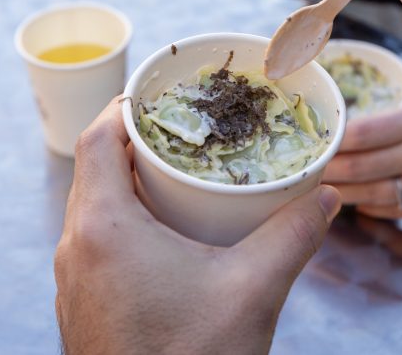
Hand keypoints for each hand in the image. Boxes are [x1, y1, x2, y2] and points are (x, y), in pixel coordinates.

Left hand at [54, 98, 340, 354]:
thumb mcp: (253, 290)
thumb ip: (293, 234)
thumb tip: (327, 197)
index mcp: (105, 229)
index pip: (98, 139)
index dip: (125, 106)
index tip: (159, 96)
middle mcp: (76, 248)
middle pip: (95, 169)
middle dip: (135, 142)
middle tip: (181, 132)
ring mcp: (74, 281)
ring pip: (93, 206)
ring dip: (127, 182)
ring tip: (177, 177)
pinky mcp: (83, 305)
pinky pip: (95, 241)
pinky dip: (124, 220)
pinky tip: (165, 235)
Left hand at [323, 88, 401, 220]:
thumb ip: (400, 100)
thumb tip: (362, 102)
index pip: (364, 132)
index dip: (335, 140)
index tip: (316, 143)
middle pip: (362, 166)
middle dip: (330, 170)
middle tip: (307, 171)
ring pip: (374, 193)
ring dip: (344, 192)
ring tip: (321, 189)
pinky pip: (395, 211)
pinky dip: (371, 208)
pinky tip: (355, 201)